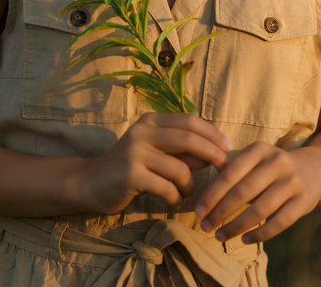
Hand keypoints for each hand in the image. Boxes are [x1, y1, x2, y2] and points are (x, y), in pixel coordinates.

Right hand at [78, 113, 231, 214]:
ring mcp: (135, 152)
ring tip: (184, 192)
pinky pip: (168, 188)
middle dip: (212, 153)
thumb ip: (182, 150)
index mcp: (150, 121)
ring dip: (189, 185)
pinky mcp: (131, 174)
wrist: (92, 183)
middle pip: (188, 138)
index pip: (188, 120)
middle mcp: (142, 131)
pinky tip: (172, 200)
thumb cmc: (130, 167)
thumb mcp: (155, 152)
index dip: (212, 133)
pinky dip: (176, 197)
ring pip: (180, 169)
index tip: (228, 147)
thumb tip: (215, 152)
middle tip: (225, 168)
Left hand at [194, 142, 320, 243]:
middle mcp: (277, 162)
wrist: (314, 170)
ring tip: (220, 236)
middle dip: (221, 212)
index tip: (198, 210)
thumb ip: (231, 168)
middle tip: (204, 226)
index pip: (230, 173)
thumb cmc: (271, 167)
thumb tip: (201, 181)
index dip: (212, 193)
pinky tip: (244, 239)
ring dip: (237, 226)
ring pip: (260, 210)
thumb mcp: (254, 159)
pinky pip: (279, 223)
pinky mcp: (304, 202)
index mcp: (260, 149)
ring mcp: (293, 182)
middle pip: (243, 192)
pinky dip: (260, 234)